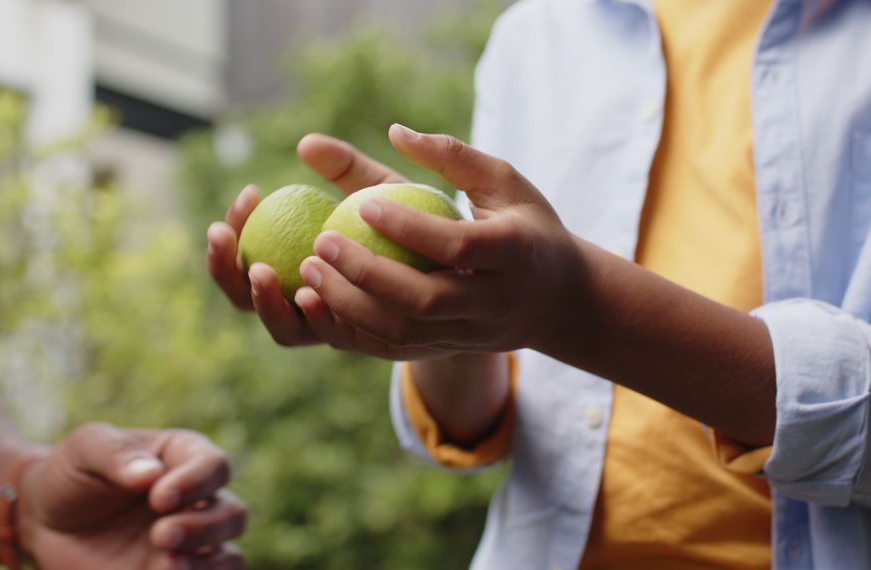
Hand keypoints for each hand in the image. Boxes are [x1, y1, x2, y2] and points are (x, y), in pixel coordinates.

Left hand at [17, 423, 245, 569]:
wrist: (44, 520)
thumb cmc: (73, 474)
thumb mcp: (85, 449)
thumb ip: (115, 454)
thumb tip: (151, 474)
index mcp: (186, 458)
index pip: (215, 466)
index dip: (196, 483)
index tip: (159, 498)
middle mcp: (198, 502)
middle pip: (233, 515)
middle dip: (203, 528)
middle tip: (161, 535)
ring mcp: (190, 544)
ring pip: (229, 558)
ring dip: (206, 565)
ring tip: (164, 566)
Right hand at [206, 134, 449, 359]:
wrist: (479, 276)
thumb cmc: (424, 226)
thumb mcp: (385, 194)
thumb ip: (349, 171)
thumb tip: (307, 142)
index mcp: (299, 271)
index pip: (246, 259)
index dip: (230, 235)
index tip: (243, 197)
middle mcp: (311, 306)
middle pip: (249, 299)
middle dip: (225, 271)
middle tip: (221, 234)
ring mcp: (337, 330)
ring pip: (286, 329)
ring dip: (265, 302)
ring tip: (260, 268)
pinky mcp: (369, 347)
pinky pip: (334, 338)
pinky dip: (317, 320)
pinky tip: (311, 293)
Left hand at [295, 124, 585, 353]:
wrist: (561, 300)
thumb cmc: (527, 225)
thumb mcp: (504, 182)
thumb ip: (453, 155)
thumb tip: (395, 131)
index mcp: (515, 252)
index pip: (457, 246)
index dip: (409, 230)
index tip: (365, 205)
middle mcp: (494, 301)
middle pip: (423, 300)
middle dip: (366, 274)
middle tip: (320, 243)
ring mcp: (471, 334)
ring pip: (403, 334)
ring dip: (349, 306)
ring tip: (308, 270)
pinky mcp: (450, 350)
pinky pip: (394, 350)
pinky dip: (353, 330)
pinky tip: (320, 300)